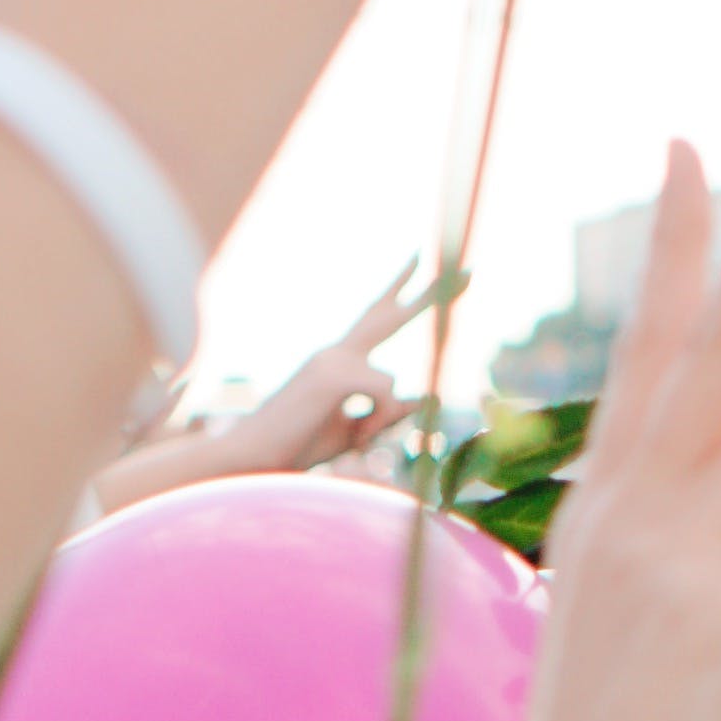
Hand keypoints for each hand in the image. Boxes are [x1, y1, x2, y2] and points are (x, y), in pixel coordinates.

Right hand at [93, 274, 422, 504]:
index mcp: (339, 360)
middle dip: (431, 294)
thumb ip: (387, 413)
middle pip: (389, 315)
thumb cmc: (298, 446)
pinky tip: (354, 440)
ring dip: (381, 421)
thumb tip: (426, 396)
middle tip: (468, 271)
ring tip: (353, 444)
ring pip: (392, 381)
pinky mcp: (333, 374)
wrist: (252, 457)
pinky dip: (377, 422)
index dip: (401, 290)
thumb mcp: (353, 430)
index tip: (423, 262)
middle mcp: (336, 351)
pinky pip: (385, 394)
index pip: (376, 316)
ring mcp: (332, 358)